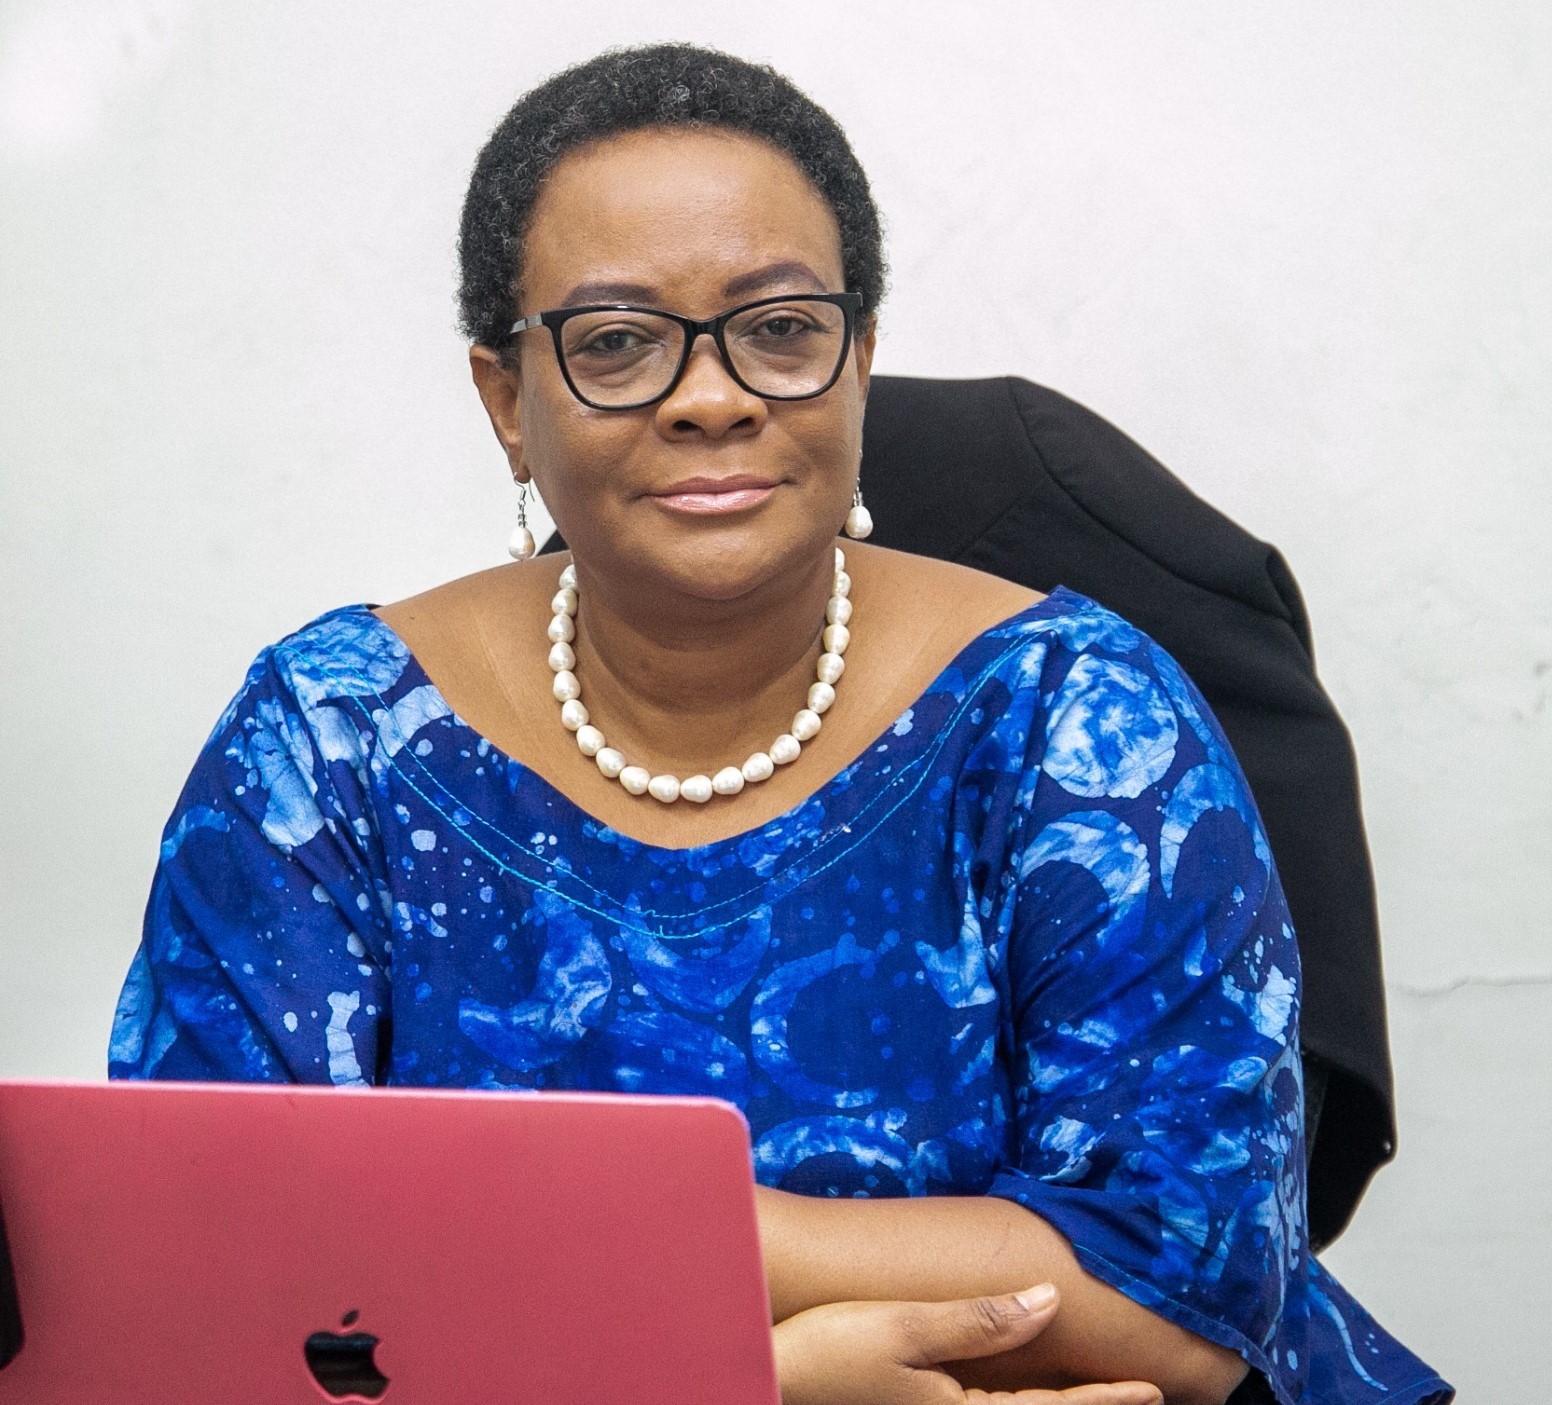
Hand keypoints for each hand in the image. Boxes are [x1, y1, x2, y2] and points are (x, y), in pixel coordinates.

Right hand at [771, 1283, 1162, 1404]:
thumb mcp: (903, 1329)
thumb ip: (979, 1320)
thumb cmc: (828, 1353)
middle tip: (1143, 1396)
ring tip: (1091, 1395)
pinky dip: (1018, 1404)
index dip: (1105, 1399)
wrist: (769, 1380)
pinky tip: (1021, 1391)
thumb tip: (1048, 1301)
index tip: (1155, 1391)